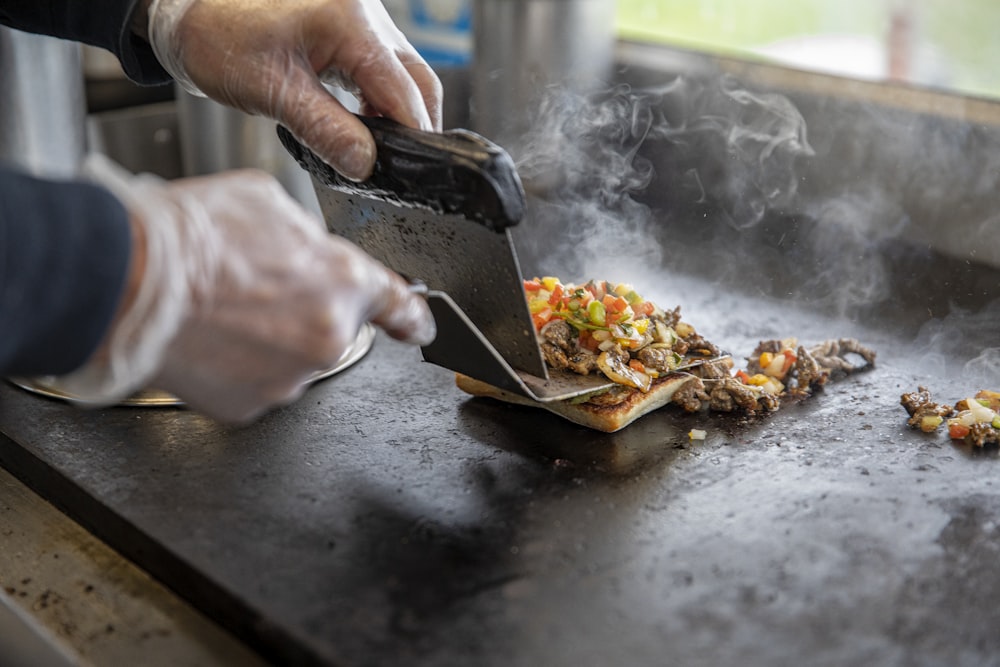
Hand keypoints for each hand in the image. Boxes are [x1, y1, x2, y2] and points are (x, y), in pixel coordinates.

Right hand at [55, 157, 434, 422]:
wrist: (130, 284)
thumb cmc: (192, 238)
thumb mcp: (268, 203)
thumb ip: (307, 237)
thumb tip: (311, 250)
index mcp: (343, 282)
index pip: (399, 306)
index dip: (410, 316)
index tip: (418, 326)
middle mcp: (327, 336)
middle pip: (331, 326)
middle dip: (303, 311)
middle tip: (255, 289)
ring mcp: (290, 378)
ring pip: (291, 357)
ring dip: (269, 338)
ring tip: (222, 309)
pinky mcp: (251, 407)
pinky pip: (256, 383)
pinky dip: (239, 365)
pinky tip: (212, 337)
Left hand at [144, 0, 442, 180]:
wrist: (188, 10)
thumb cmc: (219, 37)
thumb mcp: (273, 91)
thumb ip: (325, 129)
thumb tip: (366, 165)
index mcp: (352, 23)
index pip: (404, 92)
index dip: (412, 137)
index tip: (411, 174)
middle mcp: (366, 16)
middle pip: (417, 83)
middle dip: (415, 127)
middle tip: (402, 170)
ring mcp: (362, 21)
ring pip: (404, 77)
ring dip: (398, 115)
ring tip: (381, 153)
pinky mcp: (350, 32)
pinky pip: (382, 71)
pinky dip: (381, 102)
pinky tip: (365, 129)